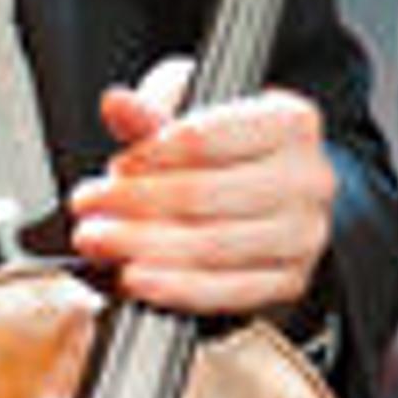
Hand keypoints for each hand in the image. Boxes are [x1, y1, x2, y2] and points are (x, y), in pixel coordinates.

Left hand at [68, 59, 334, 316]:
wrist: (273, 196)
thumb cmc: (231, 154)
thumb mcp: (193, 118)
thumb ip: (151, 115)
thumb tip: (116, 105)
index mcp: (291, 122)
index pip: (205, 138)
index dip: (149, 155)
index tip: (115, 167)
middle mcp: (309, 178)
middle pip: (204, 195)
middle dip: (133, 203)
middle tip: (88, 207)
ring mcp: (303, 234)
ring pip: (211, 245)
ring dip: (141, 246)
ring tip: (99, 240)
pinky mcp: (290, 280)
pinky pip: (225, 291)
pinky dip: (173, 288)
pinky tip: (134, 277)